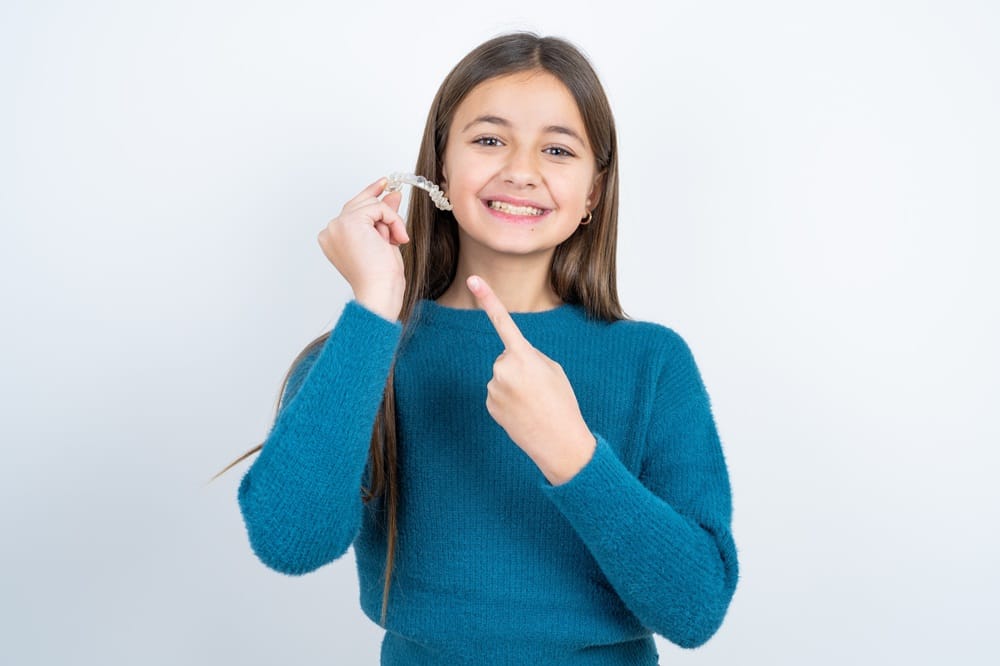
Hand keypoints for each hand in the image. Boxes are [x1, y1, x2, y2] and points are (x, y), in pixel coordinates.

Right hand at [317, 177, 409, 320]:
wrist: (379, 291)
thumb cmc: (381, 277)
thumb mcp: (384, 240)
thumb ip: (383, 217)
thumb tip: (392, 194)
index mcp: (333, 238)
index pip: (351, 210)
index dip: (368, 195)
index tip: (383, 184)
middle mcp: (330, 230)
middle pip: (360, 204)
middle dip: (383, 209)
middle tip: (397, 206)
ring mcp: (337, 225)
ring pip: (371, 204)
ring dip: (390, 220)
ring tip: (397, 241)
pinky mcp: (350, 222)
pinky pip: (378, 208)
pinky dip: (392, 220)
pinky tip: (396, 238)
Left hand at [467, 275, 596, 484]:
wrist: (559, 443)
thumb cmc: (562, 403)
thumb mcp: (553, 370)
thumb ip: (529, 357)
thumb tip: (508, 361)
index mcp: (523, 355)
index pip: (503, 321)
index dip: (488, 298)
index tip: (473, 279)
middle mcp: (502, 368)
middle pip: (506, 357)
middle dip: (520, 368)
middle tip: (538, 389)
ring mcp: (493, 388)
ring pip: (501, 376)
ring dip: (514, 386)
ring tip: (532, 402)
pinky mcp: (489, 404)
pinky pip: (497, 393)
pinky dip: (508, 400)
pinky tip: (522, 412)